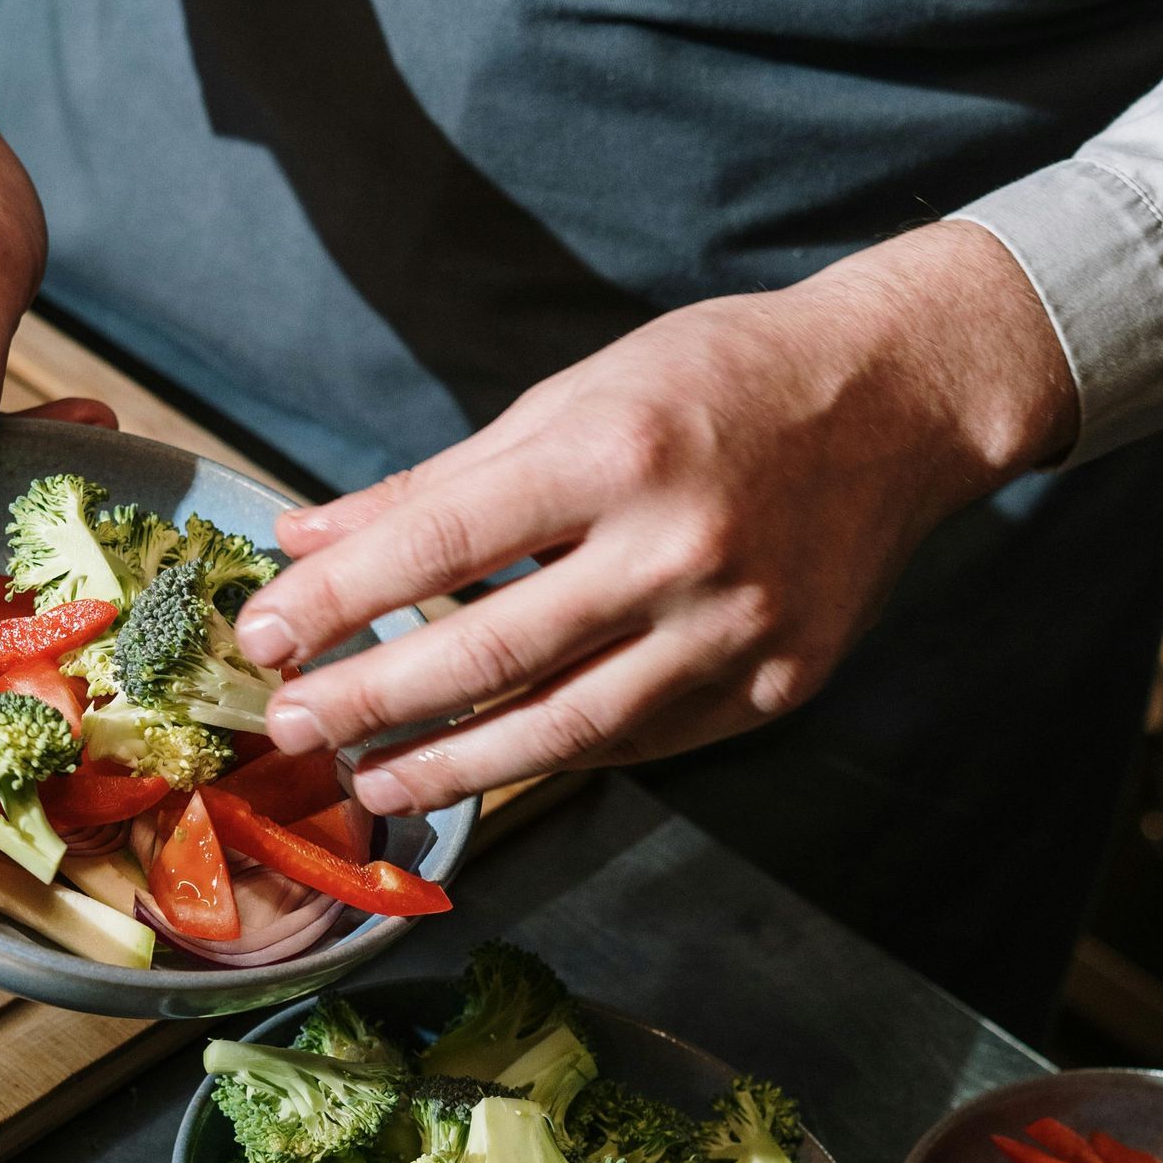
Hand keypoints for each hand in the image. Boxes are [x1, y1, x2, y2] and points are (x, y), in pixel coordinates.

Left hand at [233, 223, 1078, 811]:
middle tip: (290, 728)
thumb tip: (307, 542)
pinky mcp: (773, 688)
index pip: (441, 547)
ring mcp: (733, 633)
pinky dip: (552, 755)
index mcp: (616, 454)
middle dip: (370, 701)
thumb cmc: (720, 383)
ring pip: (562, 731)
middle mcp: (677, 551)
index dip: (339, 604)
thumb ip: (439, 481)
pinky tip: (486, 762)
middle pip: (490, 657)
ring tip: (371, 779)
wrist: (899, 403)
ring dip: (449, 765)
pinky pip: (638, 741)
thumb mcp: (575, 395)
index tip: (262, 641)